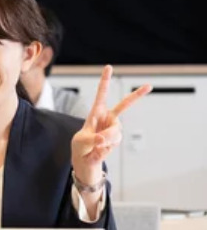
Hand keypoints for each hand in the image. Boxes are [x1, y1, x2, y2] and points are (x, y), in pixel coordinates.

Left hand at [71, 65, 151, 182]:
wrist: (85, 162)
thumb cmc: (80, 147)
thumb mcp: (82, 141)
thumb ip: (92, 139)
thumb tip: (103, 138)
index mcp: (95, 113)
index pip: (101, 95)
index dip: (105, 81)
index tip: (109, 67)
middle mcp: (107, 118)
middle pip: (124, 105)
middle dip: (136, 96)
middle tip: (149, 86)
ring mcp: (114, 129)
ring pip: (115, 131)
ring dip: (106, 139)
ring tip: (97, 144)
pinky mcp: (116, 139)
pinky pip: (114, 142)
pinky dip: (105, 147)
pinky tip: (99, 150)